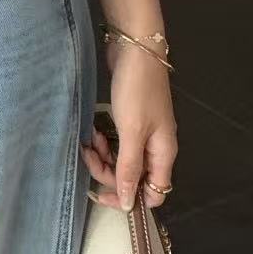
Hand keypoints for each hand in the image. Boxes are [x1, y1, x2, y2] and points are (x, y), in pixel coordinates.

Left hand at [80, 42, 176, 210]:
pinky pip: (116, 141)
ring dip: (103, 154)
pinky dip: (104, 140)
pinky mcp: (130, 119)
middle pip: (133, 177)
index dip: (128, 198)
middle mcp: (156, 147)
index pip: (153, 193)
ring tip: (90, 138)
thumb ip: (130, 169)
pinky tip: (93, 129)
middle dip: (108, 171)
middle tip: (89, 154)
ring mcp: (143, 132)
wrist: (136, 49)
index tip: (100, 192)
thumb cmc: (136, 91)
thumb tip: (129, 204)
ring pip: (121, 158)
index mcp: (163, 154)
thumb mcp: (132, 132)